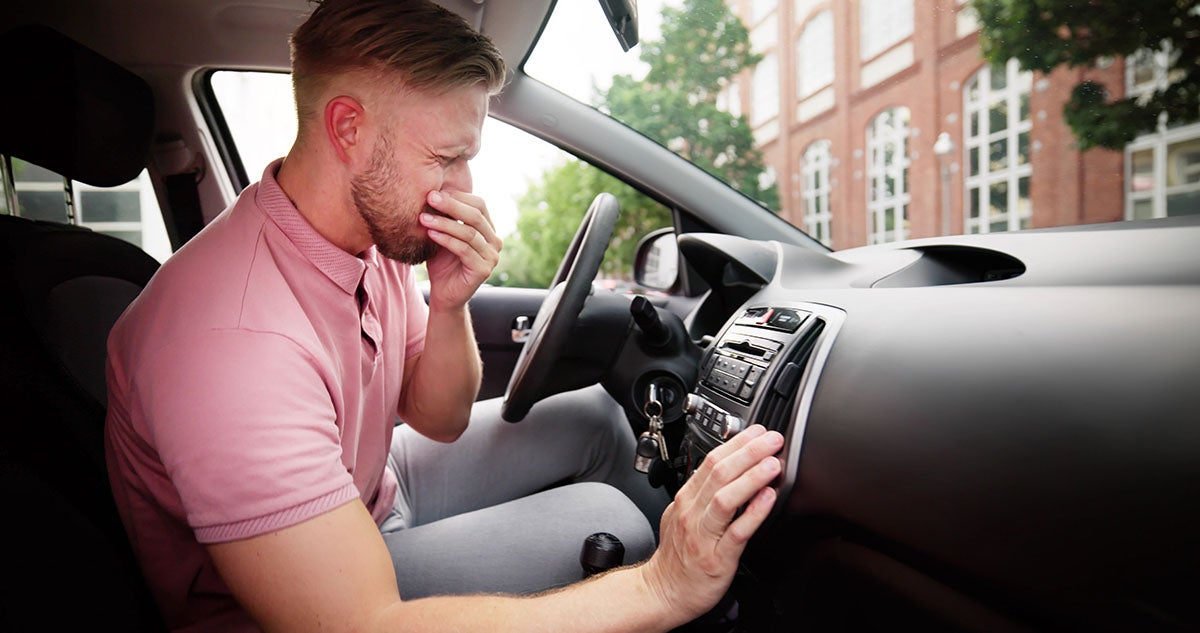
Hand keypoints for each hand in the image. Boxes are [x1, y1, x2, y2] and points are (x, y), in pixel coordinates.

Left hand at [420, 189, 501, 311]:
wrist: (444, 294)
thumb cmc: (442, 263)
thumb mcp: (444, 235)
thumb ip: (446, 217)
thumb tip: (435, 189)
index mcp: (488, 230)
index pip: (479, 204)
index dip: (458, 196)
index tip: (434, 191)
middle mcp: (495, 242)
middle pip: (475, 216)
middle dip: (451, 205)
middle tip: (429, 197)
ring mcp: (492, 257)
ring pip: (469, 233)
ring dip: (444, 223)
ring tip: (423, 218)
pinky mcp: (483, 270)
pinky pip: (464, 250)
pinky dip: (446, 240)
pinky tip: (430, 234)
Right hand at [641, 425, 783, 621]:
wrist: (663, 592)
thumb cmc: (678, 557)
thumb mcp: (683, 516)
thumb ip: (704, 494)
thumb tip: (731, 472)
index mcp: (686, 499)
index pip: (711, 461)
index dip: (736, 443)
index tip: (757, 432)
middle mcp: (692, 513)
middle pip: (719, 473)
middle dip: (748, 451)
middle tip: (772, 439)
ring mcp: (703, 535)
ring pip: (726, 498)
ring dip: (751, 477)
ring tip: (772, 463)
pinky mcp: (716, 558)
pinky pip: (736, 532)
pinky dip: (753, 513)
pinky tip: (768, 499)